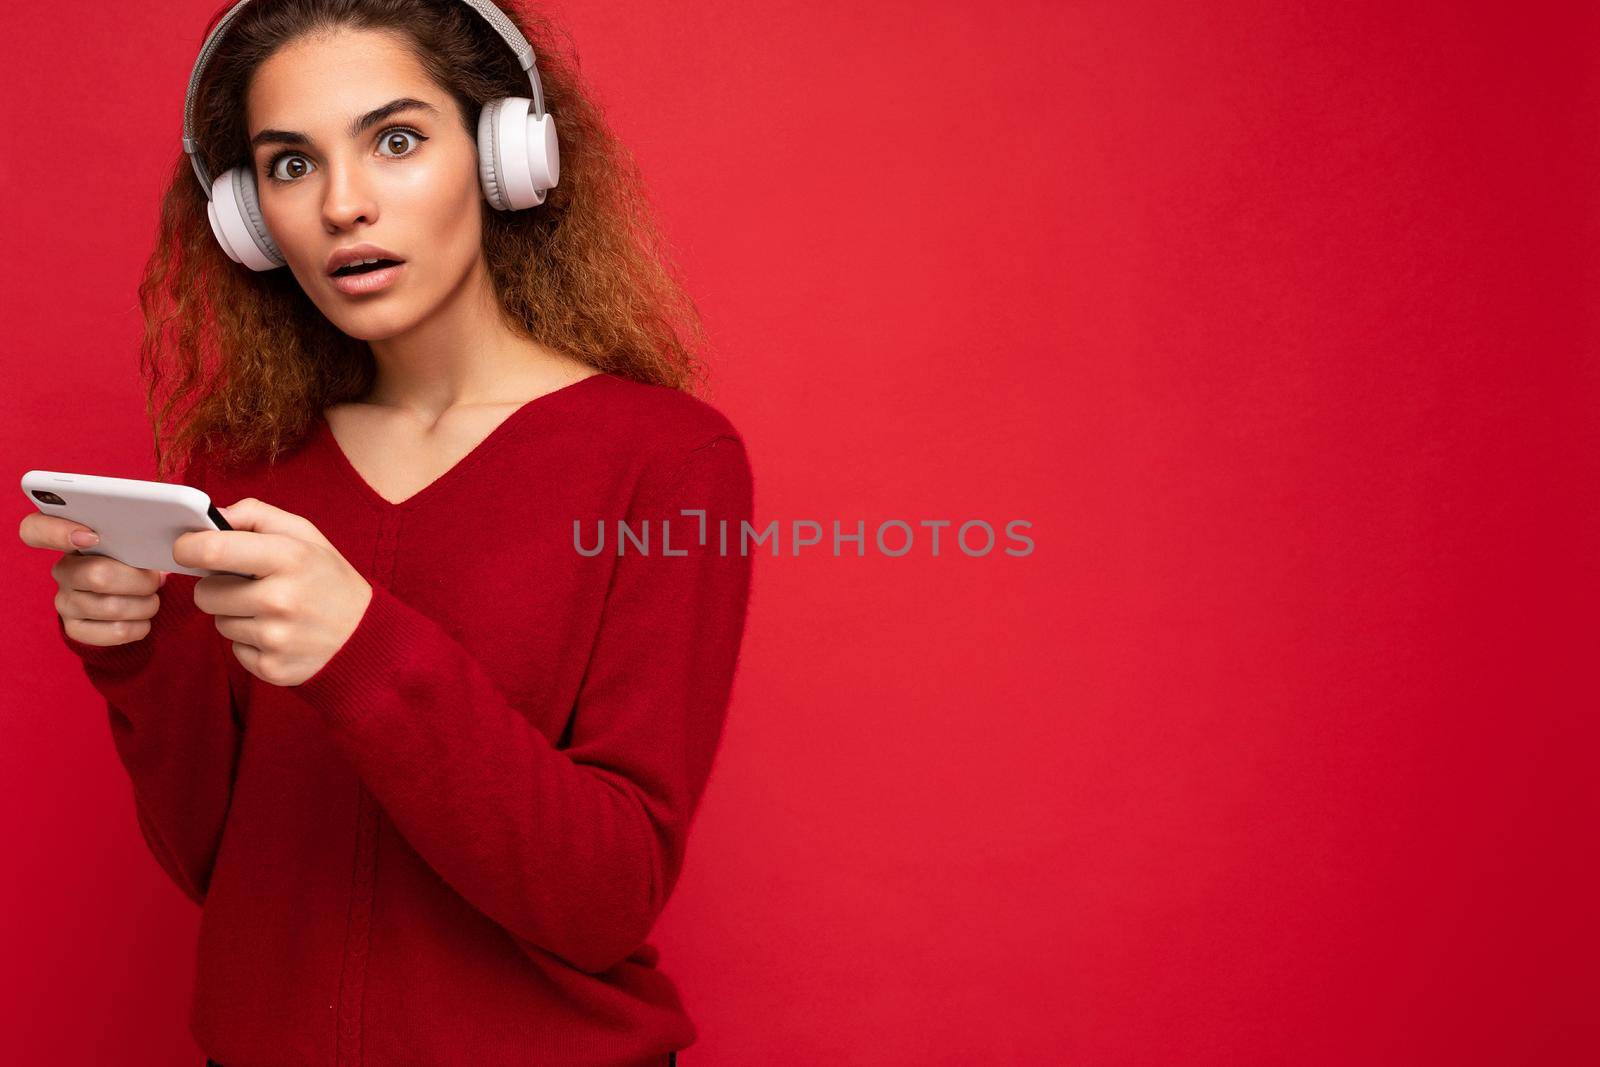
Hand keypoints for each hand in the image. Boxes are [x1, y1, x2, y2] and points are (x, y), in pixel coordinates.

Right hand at [19, 511, 168, 646]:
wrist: (125, 600)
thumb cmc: (132, 563)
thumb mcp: (132, 546)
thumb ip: (139, 541)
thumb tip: (164, 552)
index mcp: (70, 540)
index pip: (35, 530)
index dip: (56, 532)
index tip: (93, 538)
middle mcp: (62, 571)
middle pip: (98, 575)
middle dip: (140, 581)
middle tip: (156, 580)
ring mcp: (64, 602)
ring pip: (112, 607)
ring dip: (146, 605)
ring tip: (152, 599)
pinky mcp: (75, 629)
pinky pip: (116, 631)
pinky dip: (140, 626)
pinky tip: (143, 619)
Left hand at [173, 498, 371, 686]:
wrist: (366, 637)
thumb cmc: (329, 580)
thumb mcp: (306, 536)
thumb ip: (257, 515)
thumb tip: (214, 516)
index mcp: (289, 557)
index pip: (211, 550)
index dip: (188, 547)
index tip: (187, 548)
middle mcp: (281, 599)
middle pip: (205, 593)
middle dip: (218, 587)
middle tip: (250, 586)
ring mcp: (276, 638)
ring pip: (218, 622)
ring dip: (236, 616)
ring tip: (273, 612)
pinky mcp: (272, 668)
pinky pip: (234, 650)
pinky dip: (250, 642)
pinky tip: (279, 635)